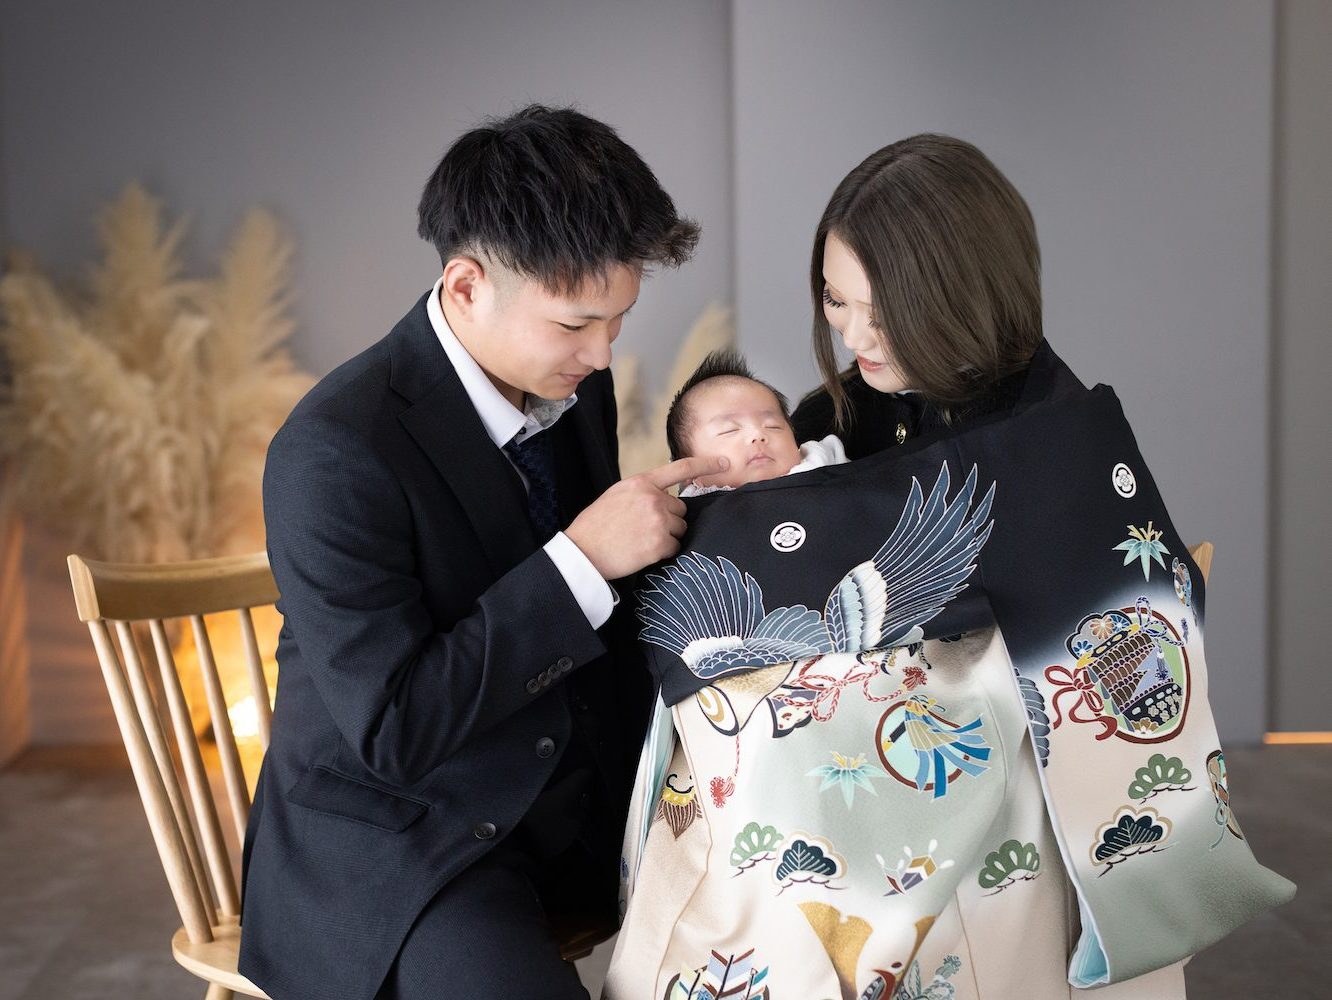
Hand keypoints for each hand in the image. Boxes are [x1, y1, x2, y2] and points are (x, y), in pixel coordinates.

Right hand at [565, 455, 729, 579]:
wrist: (583, 551)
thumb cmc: (596, 525)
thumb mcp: (617, 495)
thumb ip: (643, 492)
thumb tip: (667, 499)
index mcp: (641, 482)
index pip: (680, 468)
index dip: (706, 464)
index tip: (725, 462)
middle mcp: (653, 498)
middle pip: (681, 509)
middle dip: (669, 520)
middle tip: (643, 529)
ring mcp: (658, 520)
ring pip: (680, 529)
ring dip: (666, 536)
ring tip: (640, 540)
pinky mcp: (660, 543)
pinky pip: (675, 547)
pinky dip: (663, 552)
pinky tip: (642, 551)